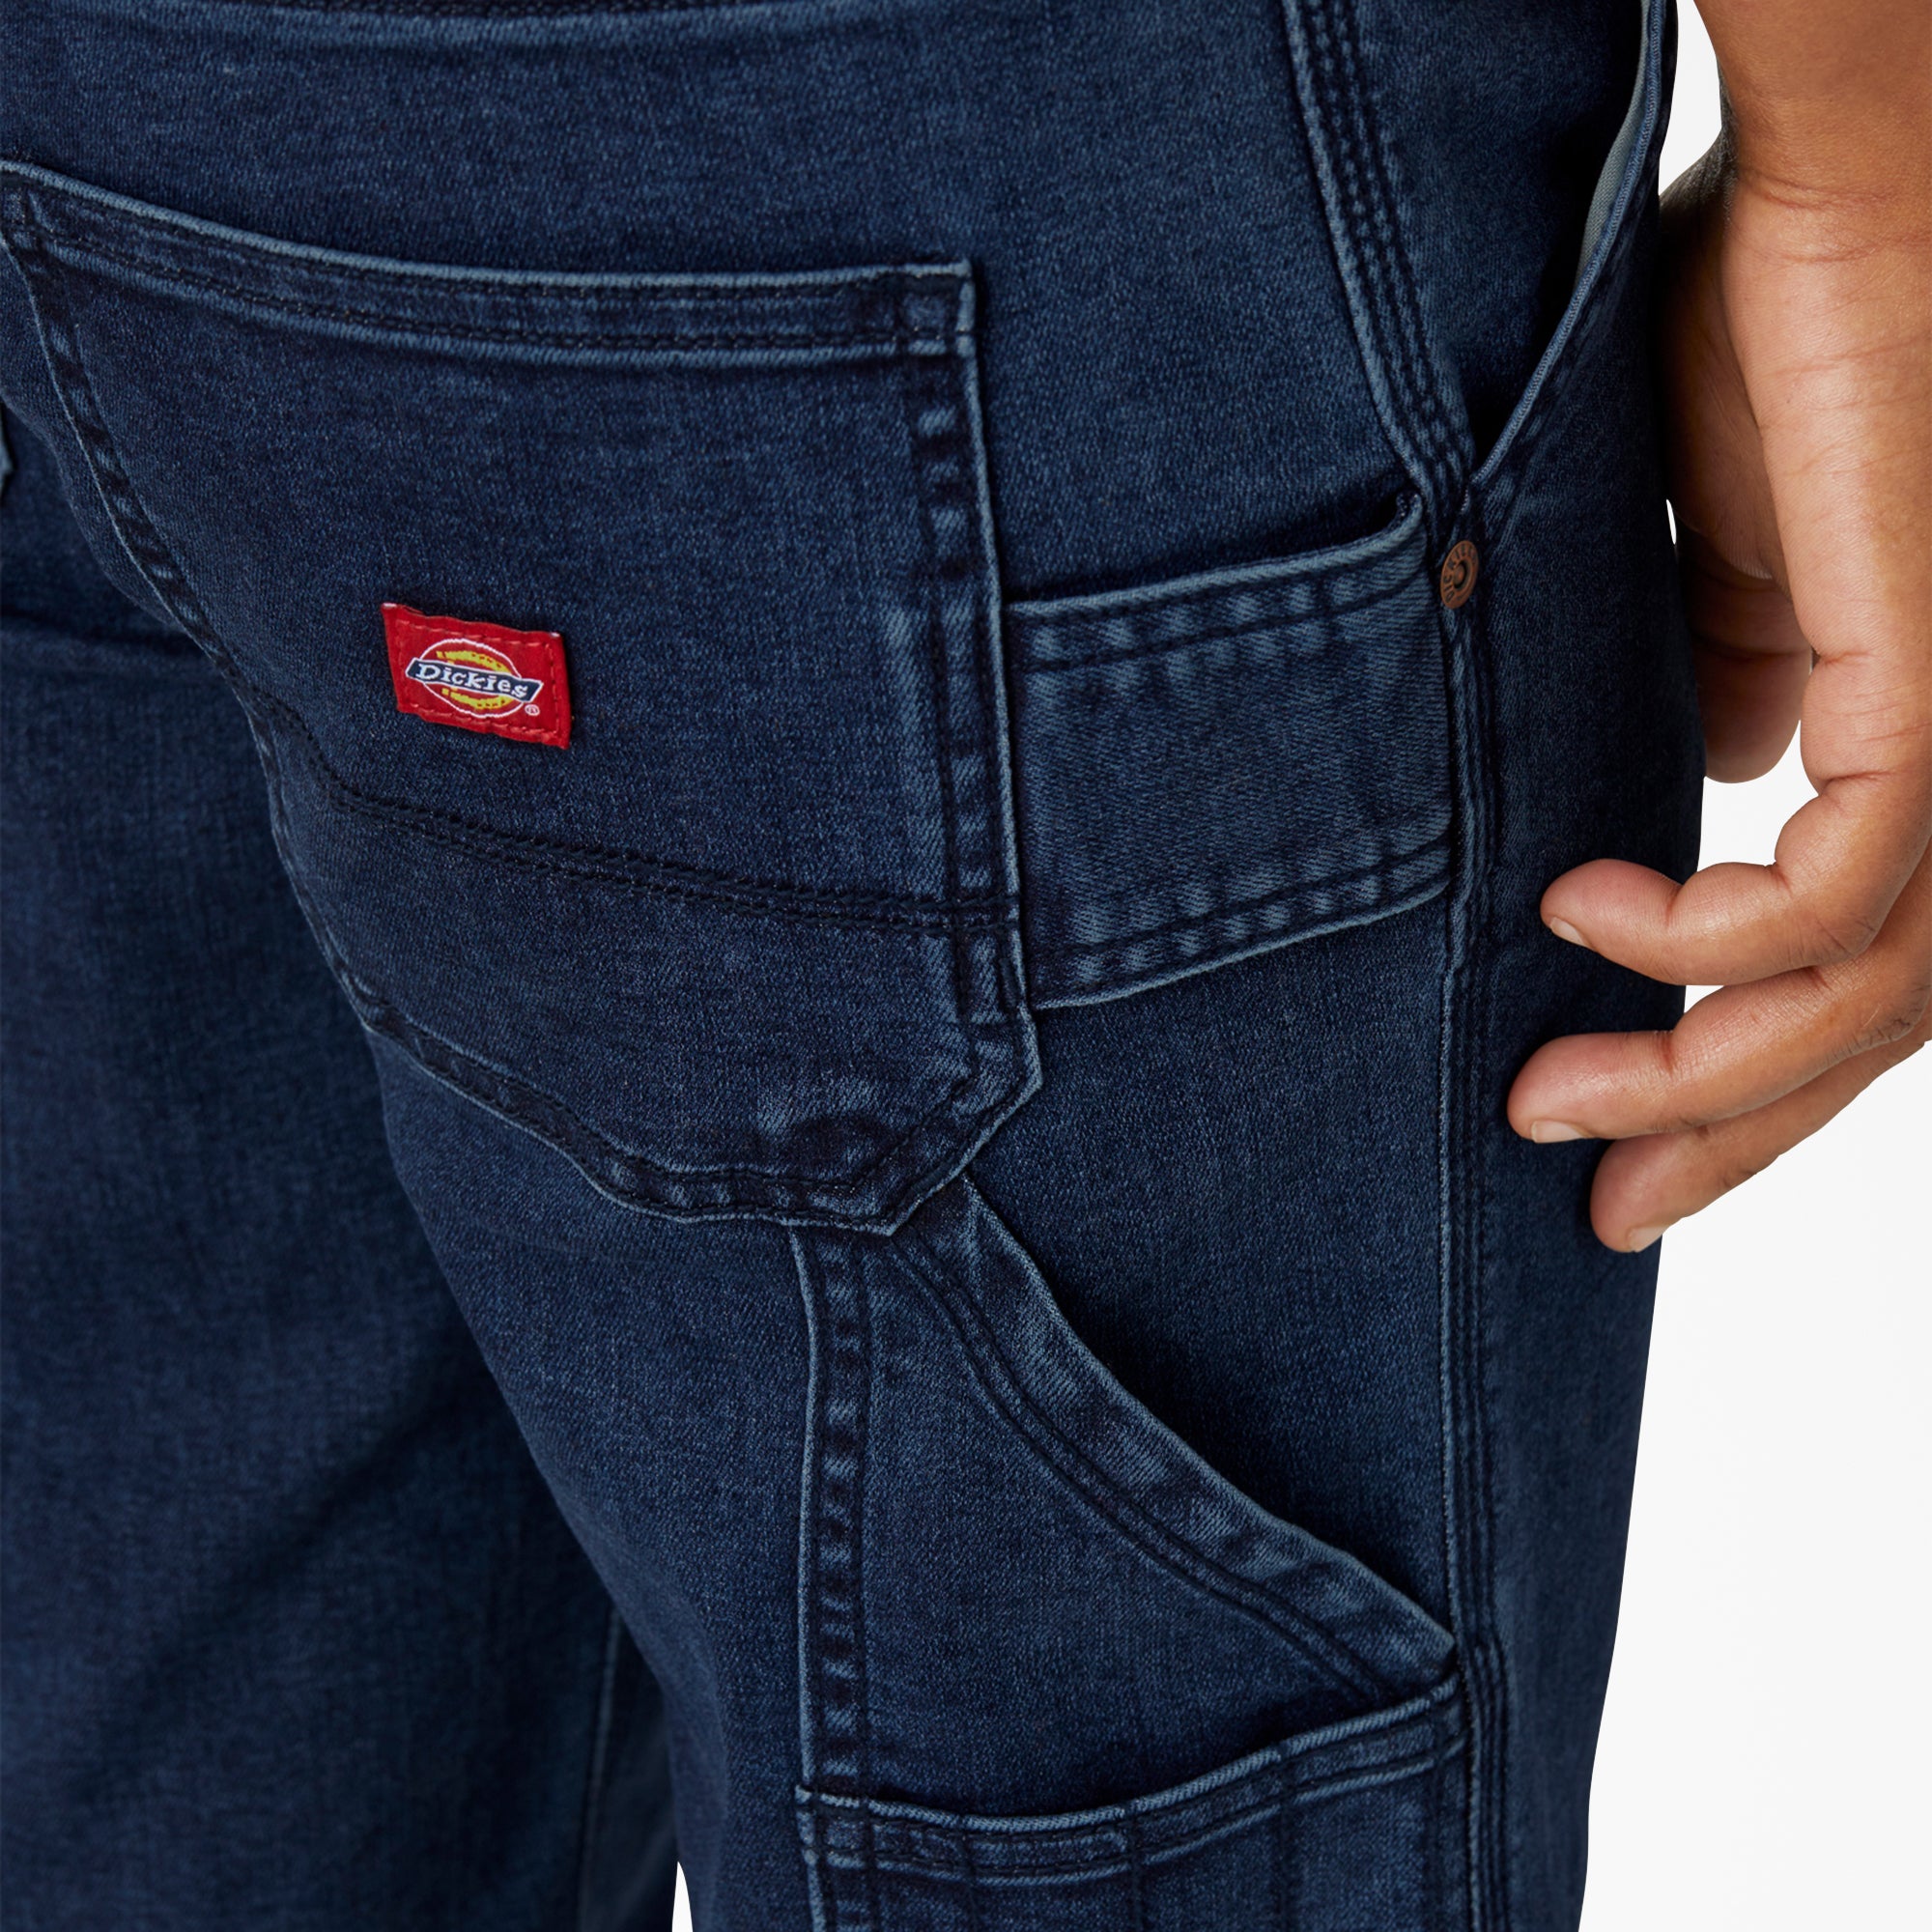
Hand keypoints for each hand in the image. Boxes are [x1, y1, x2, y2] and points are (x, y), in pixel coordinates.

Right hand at [1507, 88, 1929, 1252]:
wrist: (1834, 183)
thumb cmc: (1776, 341)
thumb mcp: (1724, 570)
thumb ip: (1735, 684)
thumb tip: (1707, 781)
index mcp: (1927, 732)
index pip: (1861, 958)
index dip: (1747, 1069)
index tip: (1613, 1123)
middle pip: (1879, 1018)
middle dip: (1730, 1132)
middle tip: (1603, 1205)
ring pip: (1871, 992)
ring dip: (1704, 1078)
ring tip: (1548, 1102)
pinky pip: (1839, 890)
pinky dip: (1703, 939)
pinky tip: (1586, 916)